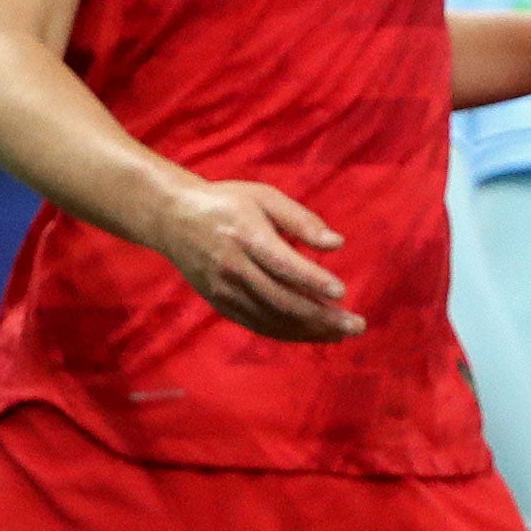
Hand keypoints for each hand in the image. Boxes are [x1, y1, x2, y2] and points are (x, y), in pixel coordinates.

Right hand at [155, 179, 364, 341]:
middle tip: (356, 325)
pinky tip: (312, 333)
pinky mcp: (221, 304)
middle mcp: (235, 269)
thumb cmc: (228, 202)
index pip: (283, 265)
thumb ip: (301, 220)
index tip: (342, 292)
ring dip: (309, 330)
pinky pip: (258, 324)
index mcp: (247, 237)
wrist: (174, 219)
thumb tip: (337, 243)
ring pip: (271, 319)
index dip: (313, 280)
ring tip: (342, 333)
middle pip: (281, 300)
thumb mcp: (265, 197)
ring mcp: (225, 291)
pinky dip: (287, 333)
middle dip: (321, 317)